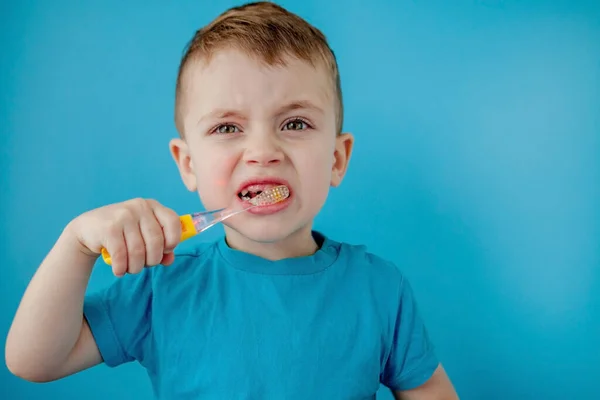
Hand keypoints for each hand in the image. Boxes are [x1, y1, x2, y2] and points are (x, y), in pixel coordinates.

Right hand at [66, 198, 181, 276]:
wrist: (88, 228)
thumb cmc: (123, 233)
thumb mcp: (143, 234)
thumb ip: (161, 246)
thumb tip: (169, 260)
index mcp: (152, 205)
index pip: (173, 221)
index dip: (173, 241)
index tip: (165, 251)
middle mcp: (139, 207)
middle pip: (156, 242)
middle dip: (152, 260)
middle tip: (144, 265)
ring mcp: (124, 215)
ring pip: (138, 251)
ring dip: (136, 267)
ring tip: (130, 269)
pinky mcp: (109, 228)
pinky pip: (121, 255)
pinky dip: (121, 268)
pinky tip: (119, 271)